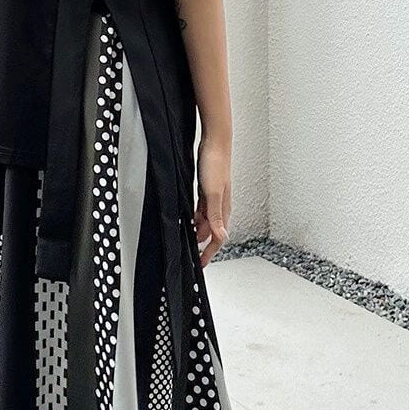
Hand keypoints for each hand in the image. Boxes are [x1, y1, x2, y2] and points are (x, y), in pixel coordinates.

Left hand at [194, 137, 231, 267]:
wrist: (215, 143)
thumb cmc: (215, 165)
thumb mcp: (212, 194)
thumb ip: (215, 217)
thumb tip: (221, 237)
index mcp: (223, 210)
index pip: (217, 239)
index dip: (209, 254)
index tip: (200, 265)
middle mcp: (219, 207)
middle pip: (210, 233)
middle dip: (201, 245)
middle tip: (189, 256)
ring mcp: (213, 199)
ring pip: (204, 223)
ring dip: (196, 232)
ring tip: (184, 240)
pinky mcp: (206, 191)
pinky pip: (200, 211)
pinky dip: (194, 219)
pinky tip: (186, 219)